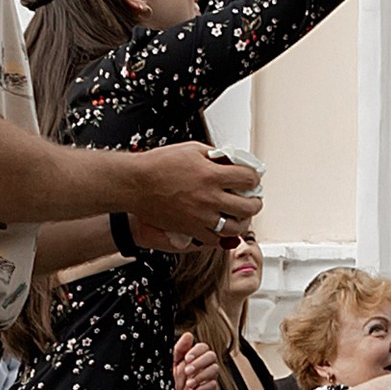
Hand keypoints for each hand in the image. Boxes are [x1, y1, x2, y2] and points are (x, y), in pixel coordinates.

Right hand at [125, 143, 261, 247]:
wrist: (135, 184)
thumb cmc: (159, 164)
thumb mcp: (191, 149)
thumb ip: (215, 156)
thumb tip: (232, 161)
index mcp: (211, 175)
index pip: (248, 179)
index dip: (254, 178)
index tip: (252, 179)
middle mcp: (209, 198)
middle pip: (248, 207)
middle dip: (255, 202)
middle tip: (253, 199)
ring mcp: (200, 216)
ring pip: (236, 228)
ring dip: (243, 222)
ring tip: (241, 216)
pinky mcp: (190, 229)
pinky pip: (215, 240)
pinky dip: (222, 235)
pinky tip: (222, 226)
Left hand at [171, 331, 219, 389]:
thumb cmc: (169, 387)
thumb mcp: (170, 366)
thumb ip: (179, 350)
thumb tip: (188, 335)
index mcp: (193, 360)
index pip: (203, 347)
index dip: (197, 351)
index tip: (187, 358)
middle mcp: (201, 368)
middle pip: (212, 356)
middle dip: (200, 362)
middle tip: (188, 371)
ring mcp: (206, 380)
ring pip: (215, 370)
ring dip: (201, 375)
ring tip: (189, 383)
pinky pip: (213, 386)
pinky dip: (202, 388)